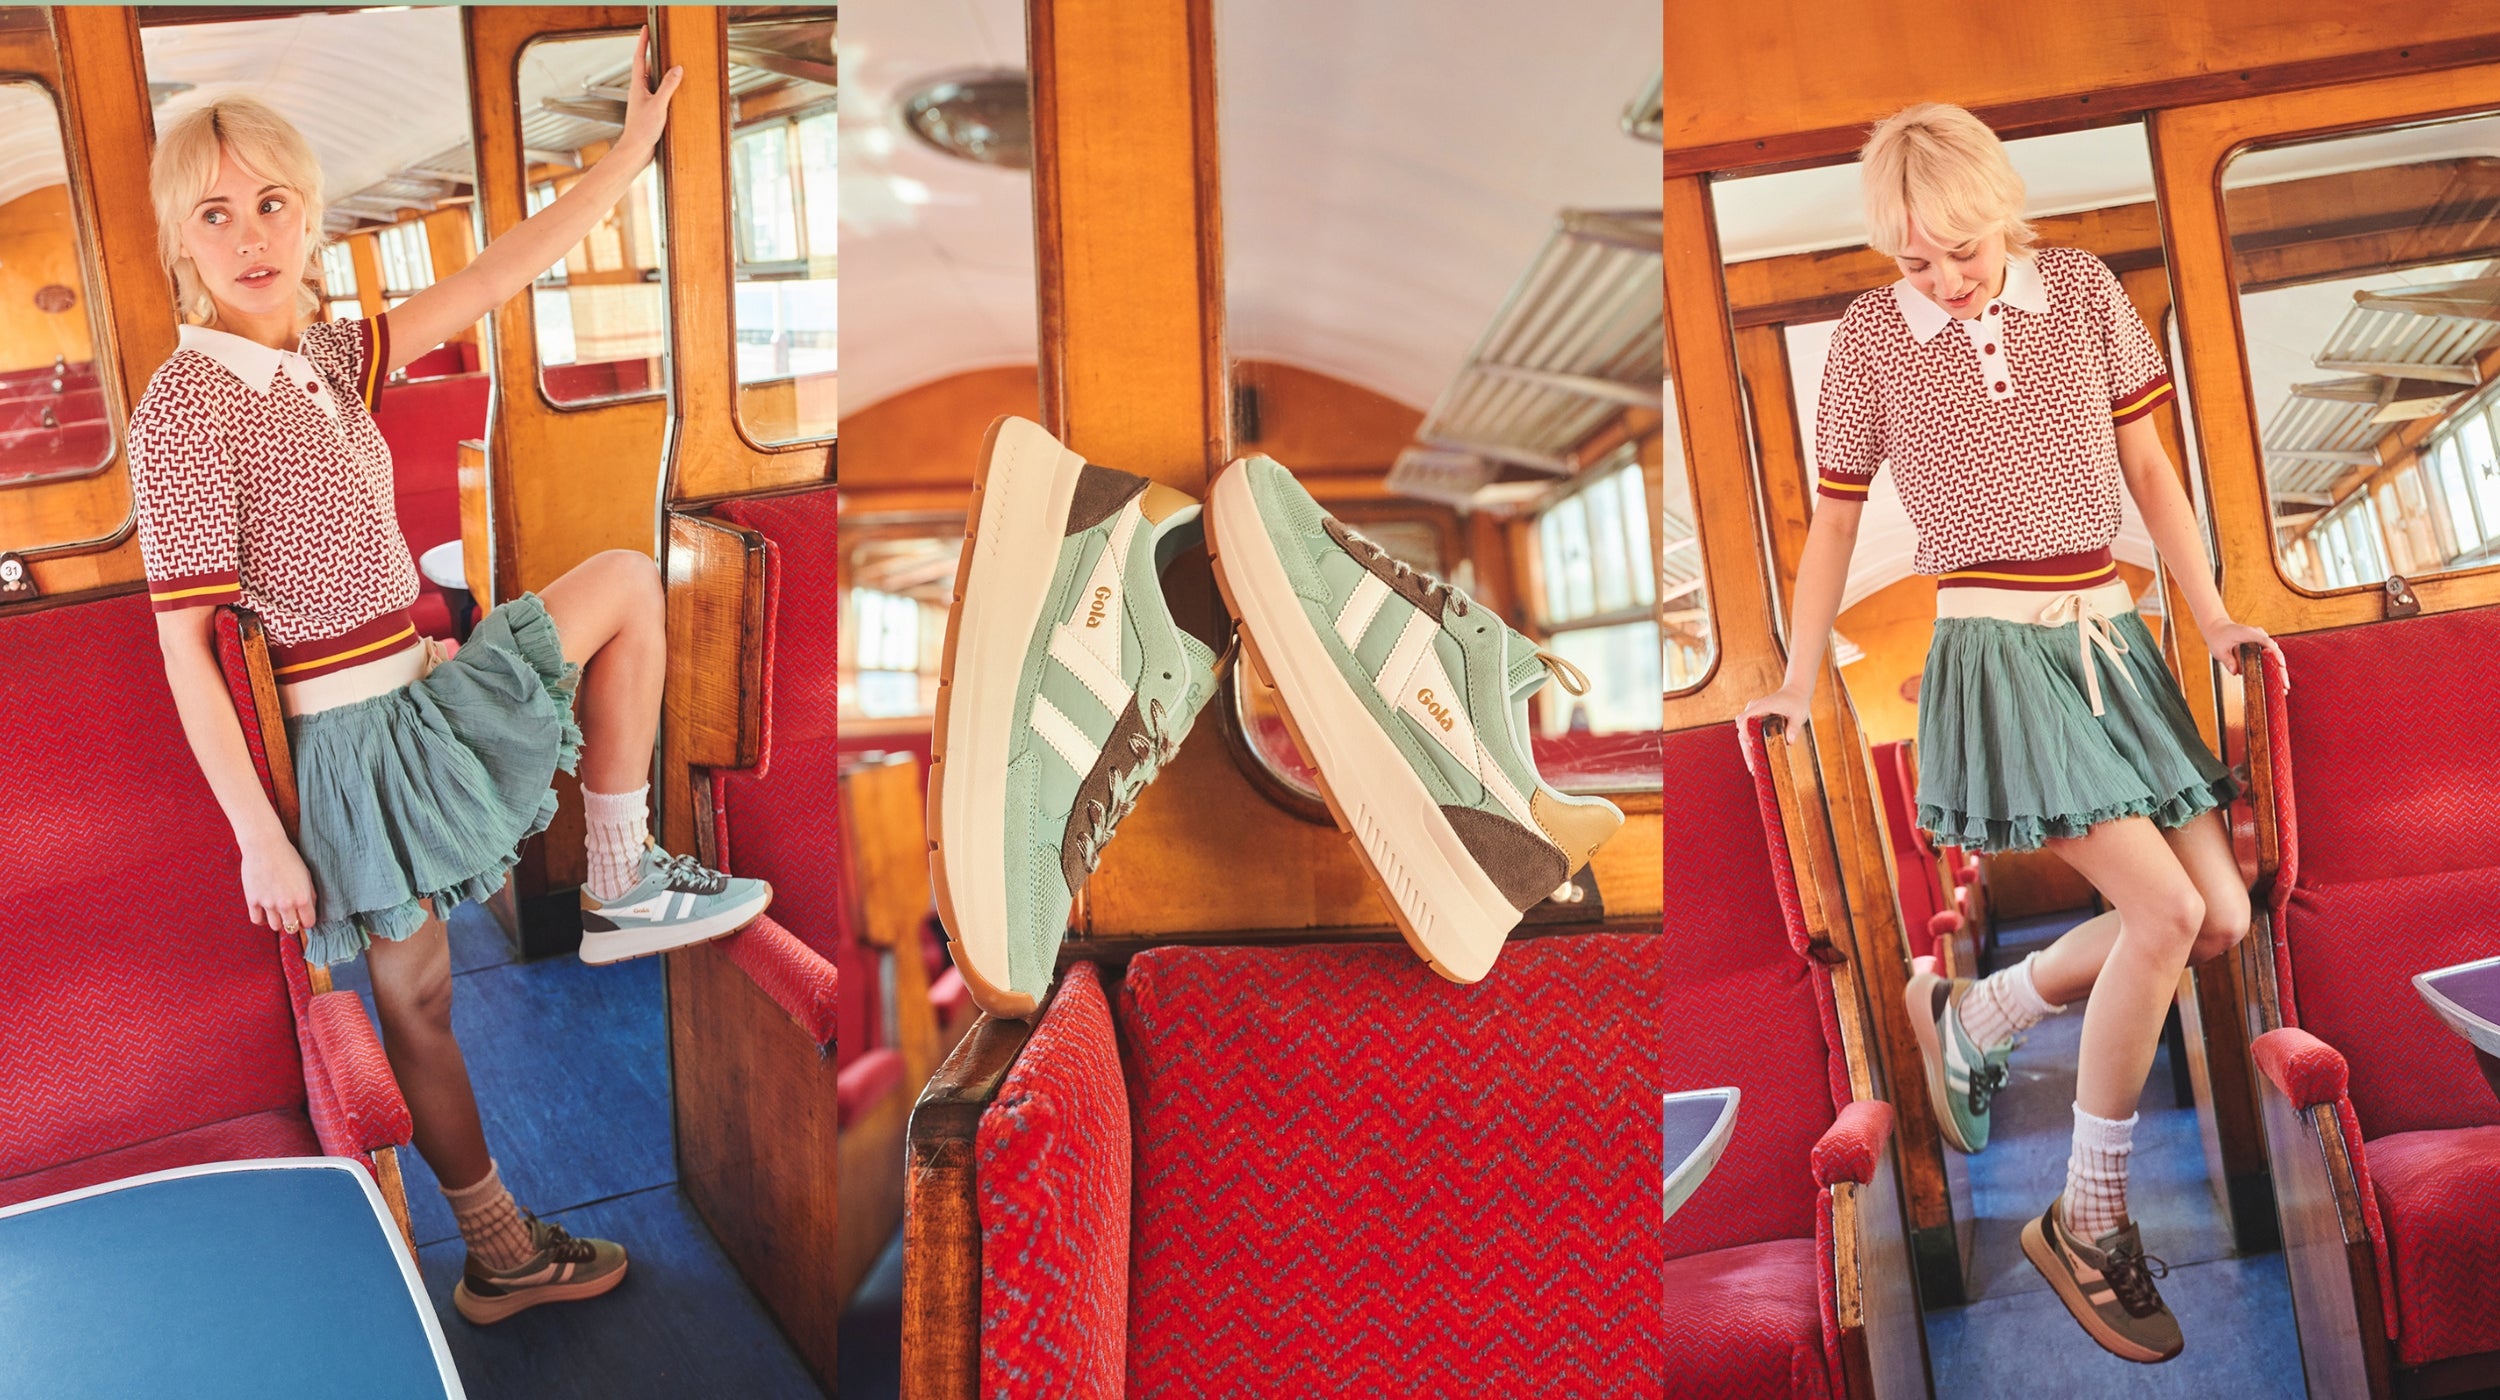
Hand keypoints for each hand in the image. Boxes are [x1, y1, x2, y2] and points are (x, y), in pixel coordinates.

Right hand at [239, 831, 319, 937]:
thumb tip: (310, 909)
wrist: (265, 845)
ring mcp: (268, 904)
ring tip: (278, 913)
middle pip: (291, 927)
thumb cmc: (288, 857)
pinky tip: (265, 913)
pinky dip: (262, 920)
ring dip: (278, 922)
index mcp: (302, 898)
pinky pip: (257, 920)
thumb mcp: (306, 875)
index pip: (308, 923)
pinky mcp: (253, 900)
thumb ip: (310, 894)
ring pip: (275, 926)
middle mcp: (286, 904)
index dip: (307, 921)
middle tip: (291, 915)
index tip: (304, 917)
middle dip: (293, 923)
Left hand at [617, 26, 684, 156]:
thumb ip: (668, 86)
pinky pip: (659, 94)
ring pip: (654, 81)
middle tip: (664, 45)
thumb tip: (677, 68)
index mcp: (637, 86)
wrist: (636, 150)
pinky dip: (667, 89)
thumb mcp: (658, 105)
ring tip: (675, 67)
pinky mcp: (650, 110)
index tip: (645, 29)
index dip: (642, 43)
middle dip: (655, 56)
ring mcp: (644, 100)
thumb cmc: (642, 129)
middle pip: (647, 68)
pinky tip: (676, 92)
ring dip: (663, 74)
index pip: (639, 58)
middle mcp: (639, 91)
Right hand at [1736, 684, 1814, 764]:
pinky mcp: (1755, 719)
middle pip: (1742, 731)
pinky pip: (1749, 733)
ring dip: (1747, 750)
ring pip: (1744, 734)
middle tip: (1752, 767)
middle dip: (1746, 749)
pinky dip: (1751, 746)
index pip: (1744, 719)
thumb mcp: (1799, 715)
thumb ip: (1794, 727)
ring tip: (1753, 768)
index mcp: (1761, 706)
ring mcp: (1753, 714)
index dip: (1744, 733)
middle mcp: (1754, 709)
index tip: (1752, 745)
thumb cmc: (1797, 702)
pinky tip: (1756, 760)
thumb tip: (1790, 742)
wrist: (1795, 692)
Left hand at [2204, 616, 2288, 690]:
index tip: (2281, 665)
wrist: (2218, 629)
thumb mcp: (2219, 650)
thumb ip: (2227, 660)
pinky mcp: (2261, 647)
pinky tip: (2277, 685)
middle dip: (2281, 670)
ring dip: (2279, 672)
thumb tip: (2234, 672)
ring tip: (2284, 689)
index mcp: (2250, 633)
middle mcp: (2259, 635)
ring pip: (2274, 657)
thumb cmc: (2218, 639)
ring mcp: (2262, 641)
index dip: (2276, 654)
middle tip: (2285, 686)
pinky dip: (2273, 670)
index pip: (2267, 642)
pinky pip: (2270, 659)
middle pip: (2275, 652)